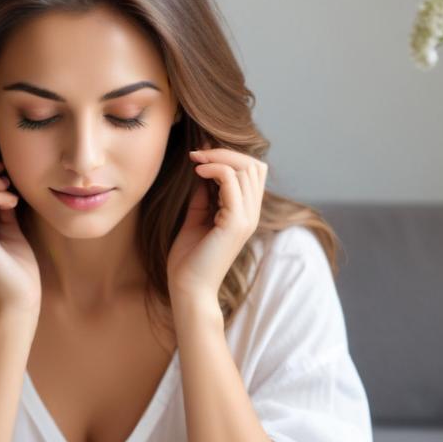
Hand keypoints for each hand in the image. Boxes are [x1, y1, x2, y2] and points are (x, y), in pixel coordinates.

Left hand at [166, 147, 266, 300]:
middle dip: (225, 152)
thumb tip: (203, 171)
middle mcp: (251, 214)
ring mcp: (246, 218)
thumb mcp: (197, 219)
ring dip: (218, 157)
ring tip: (196, 161)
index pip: (253, 172)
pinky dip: (215, 169)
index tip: (201, 155)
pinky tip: (197, 172)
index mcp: (245, 214)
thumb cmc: (189, 260)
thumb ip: (204, 197)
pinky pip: (232, 181)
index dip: (230, 156)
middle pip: (253, 165)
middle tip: (197, 154)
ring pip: (246, 168)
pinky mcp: (235, 223)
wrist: (188, 289)